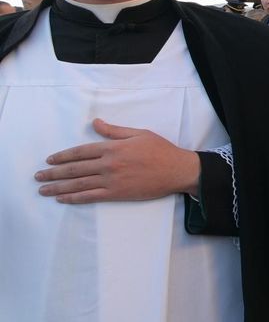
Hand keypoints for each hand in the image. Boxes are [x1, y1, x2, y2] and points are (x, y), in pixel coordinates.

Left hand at [36, 119, 200, 202]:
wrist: (178, 170)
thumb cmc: (161, 150)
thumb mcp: (139, 133)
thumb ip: (114, 130)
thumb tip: (96, 123)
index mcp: (113, 147)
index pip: (81, 151)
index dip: (63, 156)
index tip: (50, 160)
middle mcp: (108, 164)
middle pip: (75, 169)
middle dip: (54, 173)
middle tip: (38, 176)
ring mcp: (112, 180)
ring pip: (79, 184)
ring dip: (58, 187)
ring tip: (43, 189)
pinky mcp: (117, 193)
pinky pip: (91, 196)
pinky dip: (75, 197)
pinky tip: (63, 198)